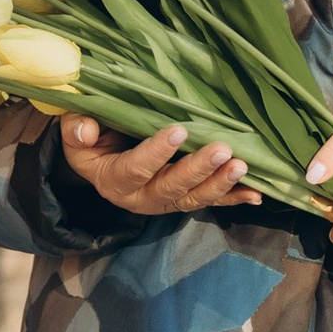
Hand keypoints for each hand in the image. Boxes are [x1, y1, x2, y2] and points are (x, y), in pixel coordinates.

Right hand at [61, 118, 260, 217]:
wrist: (102, 162)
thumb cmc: (92, 141)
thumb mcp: (76, 136)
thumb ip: (77, 130)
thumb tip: (86, 129)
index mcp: (113, 180)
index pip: (135, 169)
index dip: (155, 153)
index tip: (178, 130)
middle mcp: (141, 197)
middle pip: (171, 188)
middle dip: (197, 170)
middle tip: (222, 149)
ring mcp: (165, 201)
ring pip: (194, 198)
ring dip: (220, 184)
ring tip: (242, 167)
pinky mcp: (183, 200)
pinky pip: (210, 202)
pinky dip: (233, 198)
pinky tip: (256, 194)